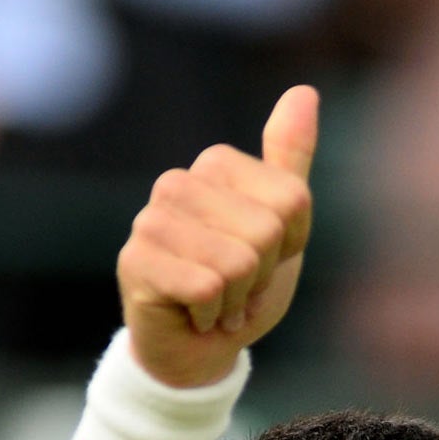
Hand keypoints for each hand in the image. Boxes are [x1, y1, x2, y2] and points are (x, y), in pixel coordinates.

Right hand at [117, 86, 318, 387]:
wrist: (200, 349)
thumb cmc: (243, 285)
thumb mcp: (284, 225)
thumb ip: (291, 162)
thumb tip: (303, 90)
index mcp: (216, 165)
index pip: (292, 200)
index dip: (291, 244)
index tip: (265, 258)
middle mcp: (177, 182)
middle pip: (267, 231)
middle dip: (263, 274)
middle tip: (238, 285)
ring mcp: (151, 219)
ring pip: (238, 262)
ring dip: (239, 299)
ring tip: (218, 300)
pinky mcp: (135, 261)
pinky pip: (209, 288)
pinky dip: (214, 316)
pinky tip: (196, 314)